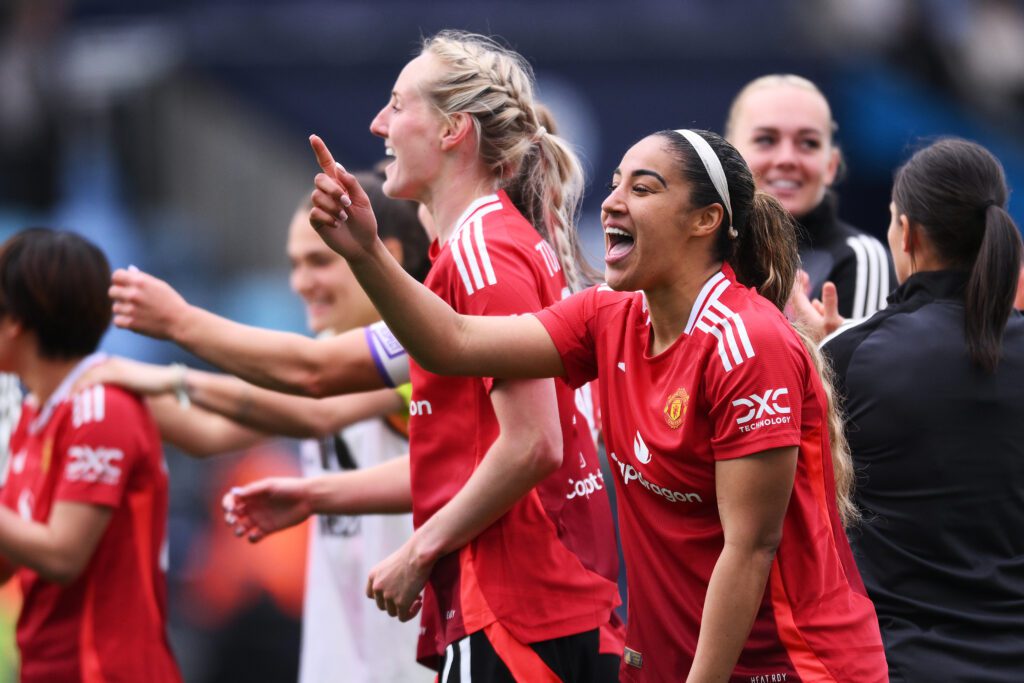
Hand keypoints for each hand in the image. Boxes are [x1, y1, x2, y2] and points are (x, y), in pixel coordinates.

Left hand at [73, 357, 178, 396]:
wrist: (168, 380)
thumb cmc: (155, 386)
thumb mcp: (135, 386)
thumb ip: (123, 390)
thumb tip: (115, 403)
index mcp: (115, 364)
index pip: (91, 373)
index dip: (79, 384)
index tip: (70, 397)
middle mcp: (112, 363)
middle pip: (85, 373)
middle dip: (72, 386)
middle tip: (62, 401)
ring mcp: (114, 367)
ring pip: (86, 376)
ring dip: (73, 388)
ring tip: (64, 401)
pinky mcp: (117, 373)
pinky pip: (93, 380)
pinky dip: (81, 388)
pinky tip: (74, 397)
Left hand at [109, 268, 190, 340]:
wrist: (181, 322)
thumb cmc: (172, 302)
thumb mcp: (160, 285)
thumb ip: (143, 278)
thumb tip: (129, 270)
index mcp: (140, 282)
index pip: (116, 276)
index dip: (119, 281)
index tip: (125, 286)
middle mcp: (133, 294)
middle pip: (112, 292)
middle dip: (119, 295)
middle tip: (131, 301)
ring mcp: (131, 309)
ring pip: (115, 308)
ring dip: (124, 310)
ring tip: (138, 312)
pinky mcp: (131, 323)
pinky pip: (117, 321)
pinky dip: (124, 322)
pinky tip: (136, 321)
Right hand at [222, 478, 313, 542]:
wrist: (308, 498)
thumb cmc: (290, 487)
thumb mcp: (271, 486)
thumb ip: (253, 490)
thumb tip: (235, 493)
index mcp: (252, 494)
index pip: (232, 499)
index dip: (227, 504)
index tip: (230, 508)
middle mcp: (254, 507)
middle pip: (233, 514)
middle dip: (229, 518)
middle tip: (233, 520)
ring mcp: (260, 518)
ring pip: (242, 527)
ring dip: (238, 531)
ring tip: (241, 530)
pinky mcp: (268, 529)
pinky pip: (255, 537)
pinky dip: (252, 539)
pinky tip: (256, 535)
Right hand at [308, 134, 379, 259]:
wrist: (363, 244)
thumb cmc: (365, 222)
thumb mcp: (363, 200)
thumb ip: (351, 183)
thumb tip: (338, 167)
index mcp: (340, 184)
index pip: (327, 164)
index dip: (320, 150)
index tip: (313, 137)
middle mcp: (328, 193)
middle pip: (319, 179)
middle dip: (333, 190)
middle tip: (347, 203)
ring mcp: (321, 206)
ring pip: (317, 196)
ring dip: (334, 207)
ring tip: (345, 218)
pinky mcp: (317, 220)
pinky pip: (315, 212)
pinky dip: (329, 218)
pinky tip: (337, 225)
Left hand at [365, 538, 431, 621]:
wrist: (419, 554)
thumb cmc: (411, 554)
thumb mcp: (393, 564)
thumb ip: (389, 577)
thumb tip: (397, 590)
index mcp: (373, 575)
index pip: (371, 594)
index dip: (382, 597)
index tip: (395, 594)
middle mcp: (377, 586)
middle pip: (382, 605)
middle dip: (395, 602)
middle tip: (409, 595)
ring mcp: (388, 596)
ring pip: (392, 612)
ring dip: (404, 608)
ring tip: (417, 598)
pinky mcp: (400, 603)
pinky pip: (403, 617)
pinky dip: (411, 613)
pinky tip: (419, 603)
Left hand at [788, 272, 843, 342]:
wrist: (841, 361)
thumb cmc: (835, 342)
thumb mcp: (833, 321)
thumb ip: (830, 302)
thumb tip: (828, 284)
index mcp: (806, 317)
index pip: (796, 297)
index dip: (796, 284)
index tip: (799, 273)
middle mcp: (806, 322)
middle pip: (799, 302)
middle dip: (801, 289)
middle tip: (802, 276)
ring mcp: (812, 328)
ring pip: (806, 310)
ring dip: (808, 298)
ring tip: (808, 288)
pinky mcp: (819, 333)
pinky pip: (814, 317)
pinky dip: (816, 308)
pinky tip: (816, 305)